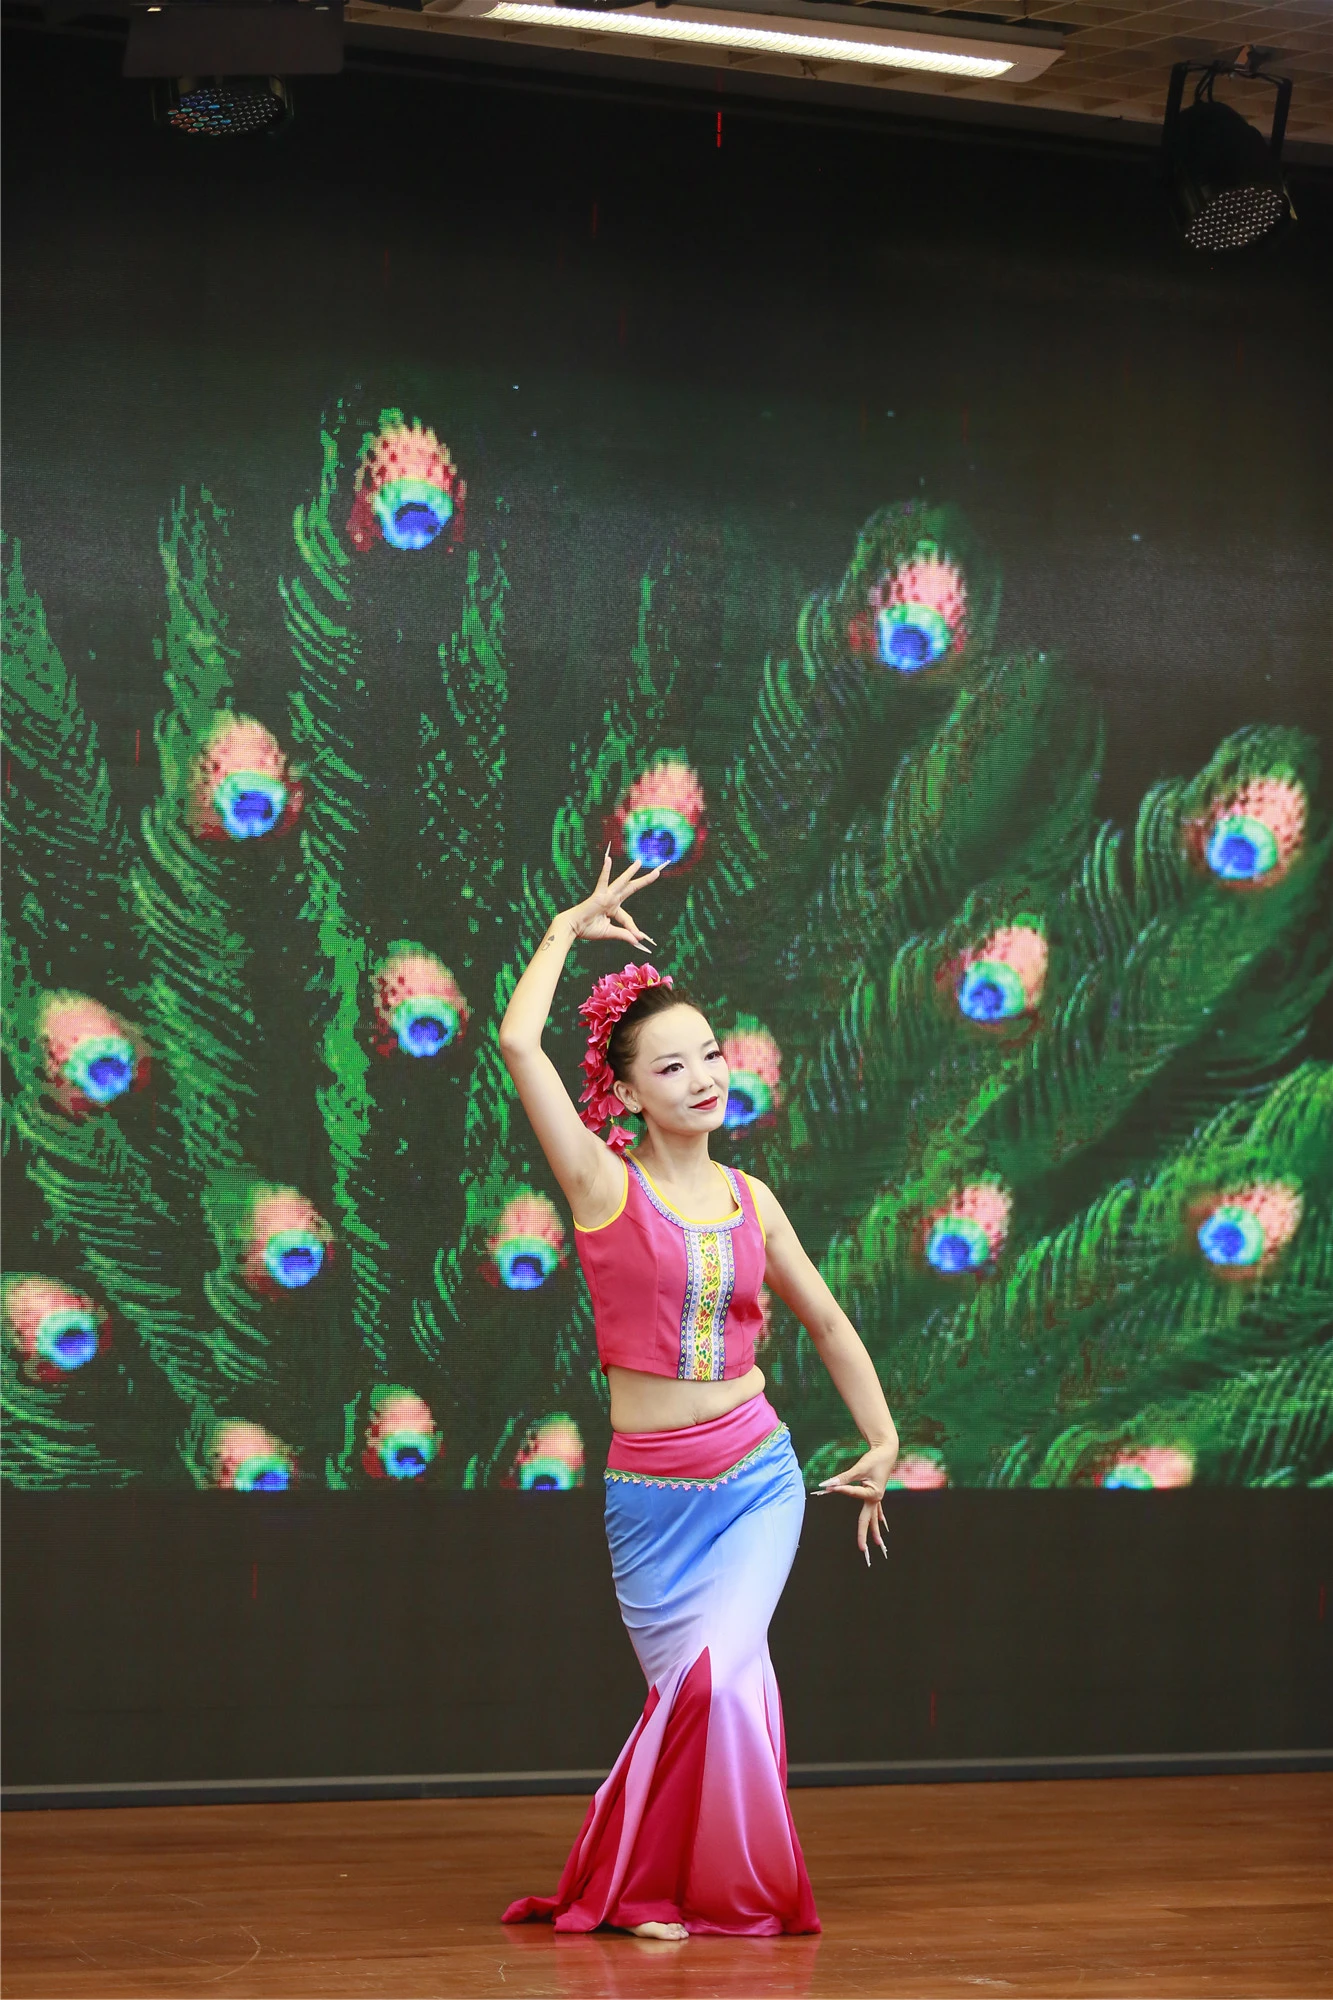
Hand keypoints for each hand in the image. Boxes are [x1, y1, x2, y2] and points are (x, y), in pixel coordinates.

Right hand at [566, 851, 661, 951]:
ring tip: (639, 862)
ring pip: (622, 882)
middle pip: (631, 888)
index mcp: (613, 909)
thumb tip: (638, 940)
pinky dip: (605, 871)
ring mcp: (606, 896)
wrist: (573, 928)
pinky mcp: (598, 895)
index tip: (639, 938)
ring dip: (631, 872)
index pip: (628, 918)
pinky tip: (608, 860)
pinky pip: (602, 881)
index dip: (634, 929)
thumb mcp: (609, 932)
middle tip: (657, 873)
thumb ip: (624, 934)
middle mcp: (611, 900)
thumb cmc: (588, 929)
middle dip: (644, 881)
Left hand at [817, 1440, 897, 1564]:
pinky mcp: (876, 1494)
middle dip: (865, 1535)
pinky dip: (878, 1518)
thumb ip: (844, 1477)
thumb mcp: (859, 1467)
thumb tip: (828, 1484)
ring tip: (878, 1544)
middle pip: (868, 1520)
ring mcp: (877, 1498)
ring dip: (874, 1531)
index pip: (854, 1494)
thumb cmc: (874, 1459)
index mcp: (873, 1493)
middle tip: (862, 1550)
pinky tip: (881, 1524)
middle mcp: (876, 1498)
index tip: (830, 1486)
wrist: (887, 1451)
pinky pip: (877, 1510)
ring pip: (874, 1518)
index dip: (841, 1488)